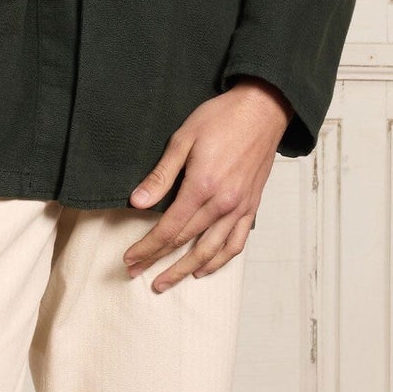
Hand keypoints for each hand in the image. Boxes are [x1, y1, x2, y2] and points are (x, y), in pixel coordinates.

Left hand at [121, 77, 292, 290]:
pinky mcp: (251, 207)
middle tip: (136, 272)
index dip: (147, 247)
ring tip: (166, 281)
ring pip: (210, 251)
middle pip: (185, 242)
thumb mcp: (183, 138)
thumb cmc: (221, 118)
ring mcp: (239, 208)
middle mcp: (222, 203)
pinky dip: (219, 261)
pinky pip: (235, 244)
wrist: (262, 109)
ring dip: (186, 270)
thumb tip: (137, 201)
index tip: (130, 259)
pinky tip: (204, 267)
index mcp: (202, 185)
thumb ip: (161, 174)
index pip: (169, 228)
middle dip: (158, 260)